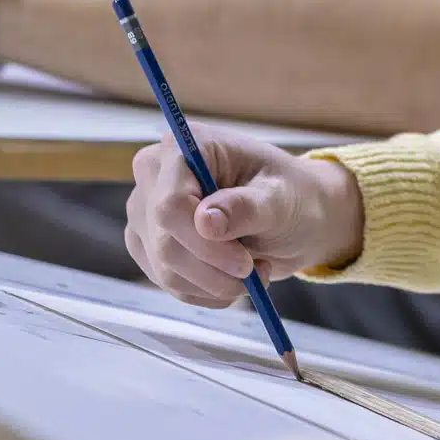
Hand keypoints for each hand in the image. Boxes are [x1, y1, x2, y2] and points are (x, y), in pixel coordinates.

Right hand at [124, 126, 365, 305]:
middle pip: (165, 242)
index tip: (244, 264)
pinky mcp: (148, 244)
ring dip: (216, 285)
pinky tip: (233, 278)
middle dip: (215, 270)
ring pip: (165, 270)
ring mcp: (146, 211)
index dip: (203, 243)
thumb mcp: (282, 197)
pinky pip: (167, 284)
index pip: (170, 204)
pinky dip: (207, 292)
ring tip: (255, 271)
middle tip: (258, 273)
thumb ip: (247, 207)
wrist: (293, 216)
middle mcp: (155, 174)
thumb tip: (205, 222)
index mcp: (186, 147)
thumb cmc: (290, 195)